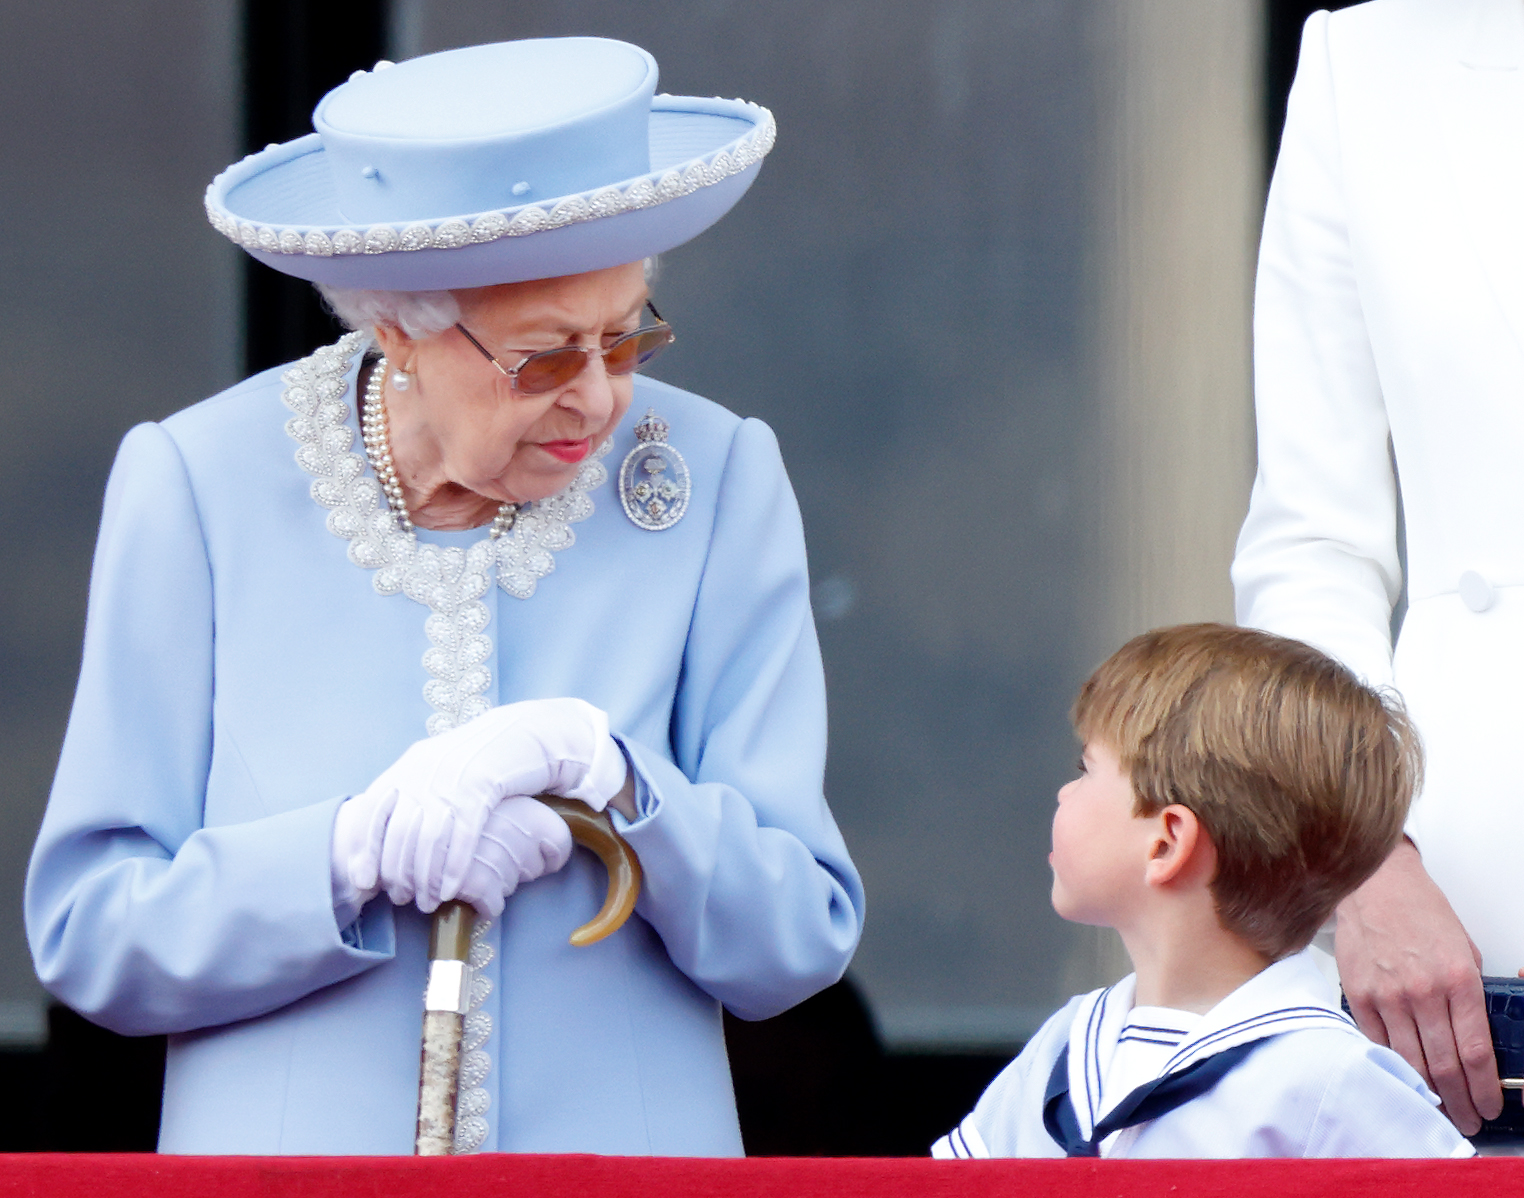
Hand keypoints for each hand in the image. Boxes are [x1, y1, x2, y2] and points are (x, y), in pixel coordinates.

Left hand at [345, 698, 627, 912]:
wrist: (527, 733)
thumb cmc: (483, 759)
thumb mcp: (440, 769)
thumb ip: (414, 794)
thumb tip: (388, 837)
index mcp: (411, 765)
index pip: (373, 810)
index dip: (364, 848)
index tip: (364, 880)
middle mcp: (426, 769)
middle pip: (400, 831)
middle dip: (397, 871)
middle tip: (401, 898)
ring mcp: (454, 777)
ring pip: (429, 837)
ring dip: (425, 876)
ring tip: (427, 900)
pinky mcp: (484, 785)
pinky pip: (463, 833)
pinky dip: (454, 865)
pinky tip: (452, 888)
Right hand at [1335, 838, 1499, 1132]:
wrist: (1376, 884)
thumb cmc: (1421, 912)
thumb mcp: (1464, 950)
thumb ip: (1470, 996)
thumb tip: (1473, 1040)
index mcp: (1459, 979)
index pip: (1475, 1052)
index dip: (1484, 1089)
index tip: (1488, 1106)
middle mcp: (1423, 991)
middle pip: (1444, 1065)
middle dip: (1459, 1101)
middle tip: (1465, 1119)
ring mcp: (1388, 994)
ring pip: (1410, 1060)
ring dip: (1427, 1092)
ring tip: (1438, 1107)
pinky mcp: (1359, 993)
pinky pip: (1376, 1042)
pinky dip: (1392, 1064)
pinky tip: (1403, 1078)